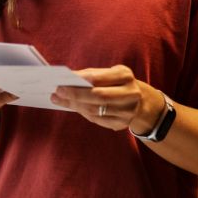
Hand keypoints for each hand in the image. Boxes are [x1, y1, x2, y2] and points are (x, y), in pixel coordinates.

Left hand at [49, 64, 165, 132]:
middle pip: (99, 96)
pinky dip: (82, 112)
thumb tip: (68, 78)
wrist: (140, 101)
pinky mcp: (121, 124)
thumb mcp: (109, 73)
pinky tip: (71, 106)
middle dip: (75, 94)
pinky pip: (97, 119)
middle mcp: (130, 94)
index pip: (101, 78)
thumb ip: (91, 75)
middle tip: (57, 91)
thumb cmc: (117, 83)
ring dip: (74, 105)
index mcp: (125, 76)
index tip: (64, 80)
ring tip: (58, 99)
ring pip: (96, 110)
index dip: (82, 80)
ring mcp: (128, 111)